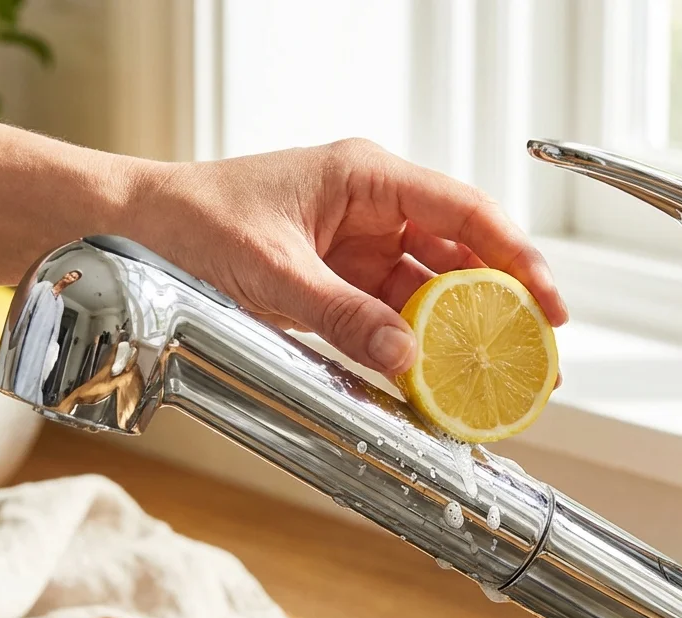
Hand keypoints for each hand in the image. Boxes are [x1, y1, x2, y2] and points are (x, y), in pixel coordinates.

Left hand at [116, 139, 568, 375]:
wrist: (133, 230)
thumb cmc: (191, 221)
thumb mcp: (271, 272)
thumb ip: (343, 316)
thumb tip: (409, 355)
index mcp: (364, 177)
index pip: (462, 212)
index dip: (516, 256)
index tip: (549, 302)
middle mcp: (369, 207)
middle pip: (457, 254)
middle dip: (500, 303)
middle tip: (534, 355)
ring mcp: (353, 246)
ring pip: (427, 289)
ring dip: (459, 331)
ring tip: (495, 377)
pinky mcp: (335, 281)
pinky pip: (388, 313)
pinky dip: (412, 344)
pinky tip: (434, 376)